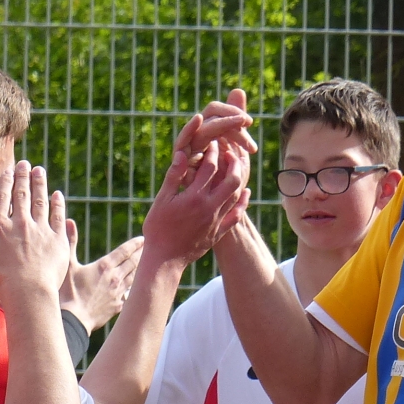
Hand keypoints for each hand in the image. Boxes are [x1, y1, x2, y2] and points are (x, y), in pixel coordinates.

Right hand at [0, 161, 71, 309]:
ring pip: (40, 201)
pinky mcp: (57, 240)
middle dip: (23, 177)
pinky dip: (57, 204)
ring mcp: (40, 230)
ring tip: (40, 172)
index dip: (5, 182)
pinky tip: (57, 195)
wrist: (28, 292)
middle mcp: (20, 224)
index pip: (2, 198)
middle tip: (26, 164)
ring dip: (40, 184)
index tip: (9, 170)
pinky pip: (58, 217)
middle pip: (22, 195)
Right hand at [60, 220, 141, 330]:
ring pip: (134, 278)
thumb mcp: (67, 264)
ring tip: (148, 263)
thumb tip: (69, 221)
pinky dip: (135, 290)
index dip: (134, 244)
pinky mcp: (117, 306)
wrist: (73, 319)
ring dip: (141, 269)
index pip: (124, 251)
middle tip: (150, 248)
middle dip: (142, 254)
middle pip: (133, 263)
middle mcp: (115, 278)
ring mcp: (118, 293)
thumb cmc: (67, 292)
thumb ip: (70, 242)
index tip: (143, 239)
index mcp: (104, 266)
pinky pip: (130, 295)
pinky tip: (137, 288)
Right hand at [144, 130, 250, 268]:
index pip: (209, 168)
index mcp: (194, 197)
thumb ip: (174, 177)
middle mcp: (209, 207)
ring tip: (237, 168)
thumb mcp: (161, 200)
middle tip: (230, 153)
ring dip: (239, 179)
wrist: (164, 260)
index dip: (213, 152)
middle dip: (233, 163)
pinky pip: (237, 215)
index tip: (213, 144)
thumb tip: (182, 153)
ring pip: (236, 196)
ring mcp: (216, 221)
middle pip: (231, 180)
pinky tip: (245, 192)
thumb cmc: (157, 229)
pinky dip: (243, 202)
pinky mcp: (218, 232)